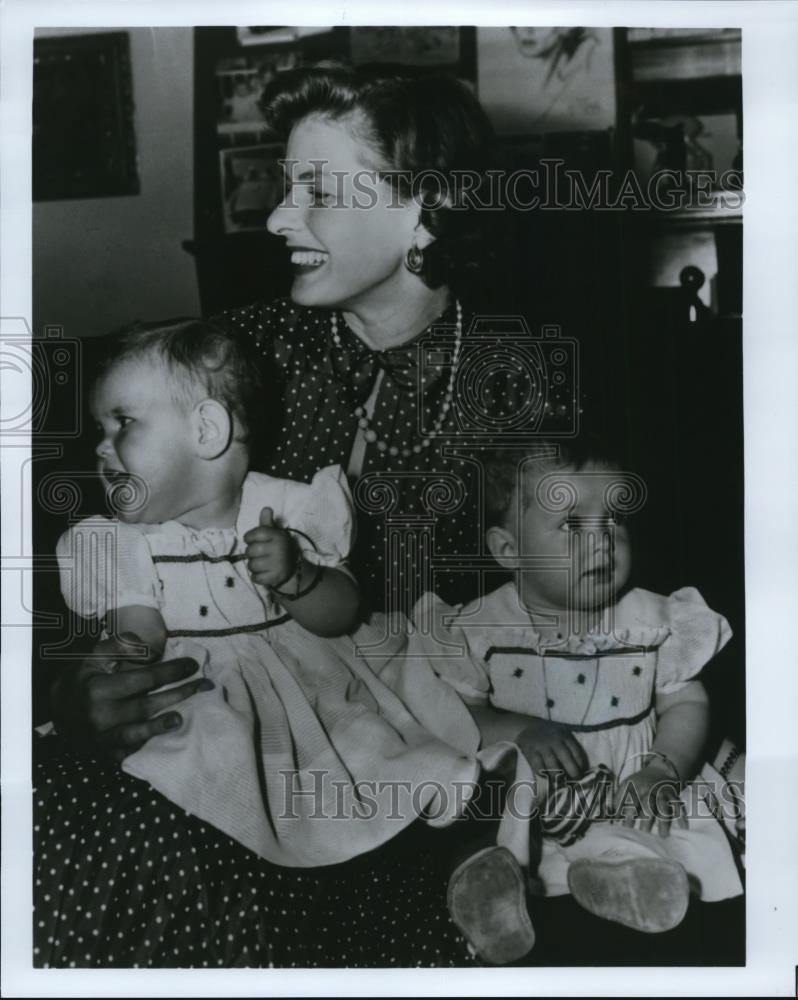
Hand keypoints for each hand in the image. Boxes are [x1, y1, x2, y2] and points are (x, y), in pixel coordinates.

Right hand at [50, 633, 212, 762]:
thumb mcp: (94, 656)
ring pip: (136, 733)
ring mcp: (102, 737)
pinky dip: (147, 744)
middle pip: (145, 706)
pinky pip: (129, 751)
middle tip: (204, 685)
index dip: (171, 671)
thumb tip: (151, 650)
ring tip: (181, 718)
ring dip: (160, 727)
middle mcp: (100, 715)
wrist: (58, 709)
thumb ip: (121, 647)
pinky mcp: (105, 754)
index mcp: (98, 688)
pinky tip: (164, 737)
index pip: (143, 679)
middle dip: (178, 694)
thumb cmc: (84, 678)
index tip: (192, 664)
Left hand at [243, 507, 297, 588]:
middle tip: (257, 553)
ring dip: (253, 565)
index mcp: (278, 536)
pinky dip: (256, 576)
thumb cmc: (277, 547)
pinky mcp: (276, 577)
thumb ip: (267, 522)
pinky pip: (256, 578)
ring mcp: (278, 564)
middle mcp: (279, 549)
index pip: (256, 534)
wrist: (292, 567)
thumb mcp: (274, 533)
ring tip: (260, 563)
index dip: (249, 537)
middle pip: (251, 551)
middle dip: (250, 553)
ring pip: (251, 565)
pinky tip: (262, 573)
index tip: (250, 540)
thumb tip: (266, 508)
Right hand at [516, 717, 587, 779]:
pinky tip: (548, 781)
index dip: (581, 766)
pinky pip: (538, 768)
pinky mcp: (531, 753)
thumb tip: (582, 768)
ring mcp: (542, 747)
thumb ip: (570, 748)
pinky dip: (544, 776)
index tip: (583, 775)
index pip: (577, 753)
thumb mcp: (562, 735)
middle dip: (573, 773)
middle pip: (566, 759)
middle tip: (575, 783)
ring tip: (562, 785)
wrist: (526, 727)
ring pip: (553, 766)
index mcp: (564, 736)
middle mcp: (554, 741)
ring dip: (559, 777)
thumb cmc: (549, 735)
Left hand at [612, 763, 686, 837]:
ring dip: (664, 820)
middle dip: (646, 818)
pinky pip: (679, 806)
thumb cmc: (638, 783)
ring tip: (663, 835)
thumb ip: (616, 800)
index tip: (625, 828)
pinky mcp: (674, 797)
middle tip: (644, 833)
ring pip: (664, 806)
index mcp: (635, 788)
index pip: (630, 802)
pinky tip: (683, 827)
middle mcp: (650, 791)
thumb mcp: (625, 786)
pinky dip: (682, 816)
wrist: (659, 771)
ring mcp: (663, 793)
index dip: (627, 814)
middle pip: (648, 804)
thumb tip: (606, 814)